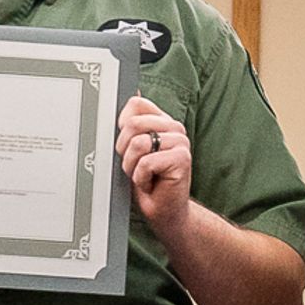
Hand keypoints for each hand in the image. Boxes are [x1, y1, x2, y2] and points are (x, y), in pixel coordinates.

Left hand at [118, 96, 194, 238]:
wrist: (163, 212)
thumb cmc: (147, 182)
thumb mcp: (131, 150)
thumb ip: (131, 124)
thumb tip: (132, 92)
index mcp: (162, 121)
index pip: (136, 104)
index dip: (122, 125)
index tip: (126, 146)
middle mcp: (174, 128)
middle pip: (133, 123)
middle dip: (124, 150)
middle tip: (134, 166)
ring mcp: (181, 142)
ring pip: (138, 143)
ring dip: (132, 167)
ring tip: (143, 175)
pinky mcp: (182, 158)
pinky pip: (146, 162)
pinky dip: (141, 178)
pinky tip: (151, 183)